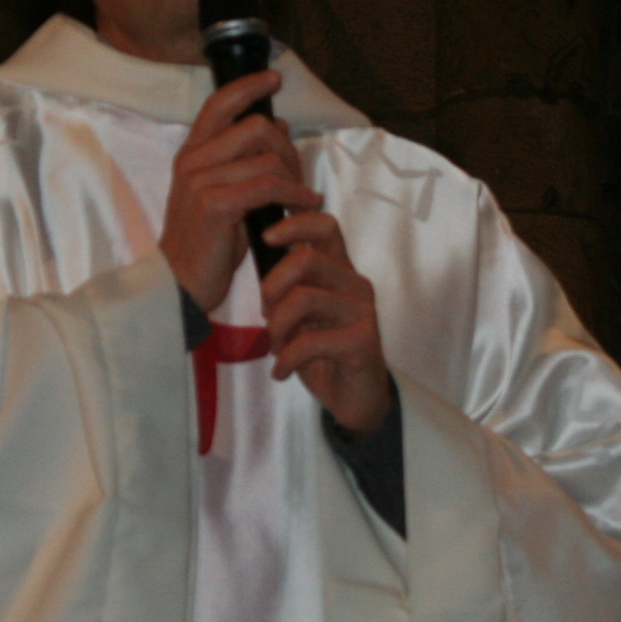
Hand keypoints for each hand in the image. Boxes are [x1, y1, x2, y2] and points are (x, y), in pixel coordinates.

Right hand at [160, 70, 320, 312]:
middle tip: (299, 175)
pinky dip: (293, 193)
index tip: (274, 79)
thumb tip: (275, 125)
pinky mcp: (214, 204)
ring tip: (303, 197)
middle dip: (288, 147)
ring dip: (295, 176)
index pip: (218, 104)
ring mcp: (200, 181)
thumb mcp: (224, 194)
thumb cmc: (207, 244)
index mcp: (191, 154)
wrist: (180, 284)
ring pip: (266, 157)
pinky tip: (304, 205)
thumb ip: (244, 161)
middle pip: (255, 127)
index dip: (247, 86)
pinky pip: (267, 184)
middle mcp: (192, 162)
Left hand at [258, 211, 391, 435]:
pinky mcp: (363, 341)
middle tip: (265, 315)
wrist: (356, 398)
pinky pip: (311, 341)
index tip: (265, 238)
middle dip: (271, 286)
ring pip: (304, 297)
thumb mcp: (301, 314)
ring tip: (275, 347)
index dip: (293, 223)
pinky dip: (286, 359)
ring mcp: (362, 311)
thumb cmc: (324, 353)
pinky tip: (281, 371)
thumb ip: (288, 285)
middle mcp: (355, 284)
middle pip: (306, 258)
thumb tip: (257, 255)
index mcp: (339, 271)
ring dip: (277, 326)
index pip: (324, 226)